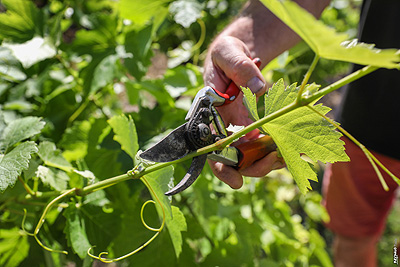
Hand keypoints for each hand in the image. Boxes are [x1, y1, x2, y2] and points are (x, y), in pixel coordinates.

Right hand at [203, 36, 284, 188]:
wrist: (238, 54)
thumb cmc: (226, 54)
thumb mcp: (228, 53)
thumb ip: (240, 68)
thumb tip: (258, 89)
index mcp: (209, 114)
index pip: (210, 148)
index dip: (221, 167)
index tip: (236, 180)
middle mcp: (223, 127)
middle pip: (233, 159)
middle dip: (253, 166)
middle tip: (275, 160)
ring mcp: (239, 128)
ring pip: (251, 156)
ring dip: (269, 160)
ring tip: (290, 155)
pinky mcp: (255, 126)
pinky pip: (265, 144)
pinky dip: (279, 149)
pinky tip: (294, 148)